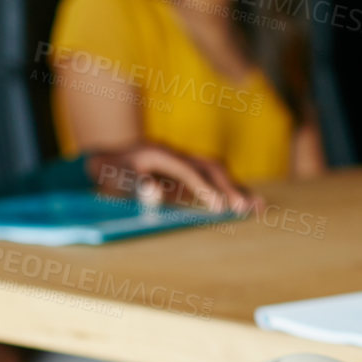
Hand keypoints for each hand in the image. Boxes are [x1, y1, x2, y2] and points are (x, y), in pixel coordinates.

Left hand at [84, 144, 257, 213]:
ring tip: (258, 206)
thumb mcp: (113, 177)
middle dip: (229, 187)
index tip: (220, 207)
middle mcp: (176, 154)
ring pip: (215, 172)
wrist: (104, 159)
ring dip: (235, 188)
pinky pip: (210, 180)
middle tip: (246, 208)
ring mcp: (183, 162)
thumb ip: (133, 184)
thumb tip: (154, 192)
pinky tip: (244, 204)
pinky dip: (227, 192)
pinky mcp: (186, 173)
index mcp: (160, 153)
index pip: (188, 171)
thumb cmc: (108, 171)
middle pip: (210, 167)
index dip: (205, 188)